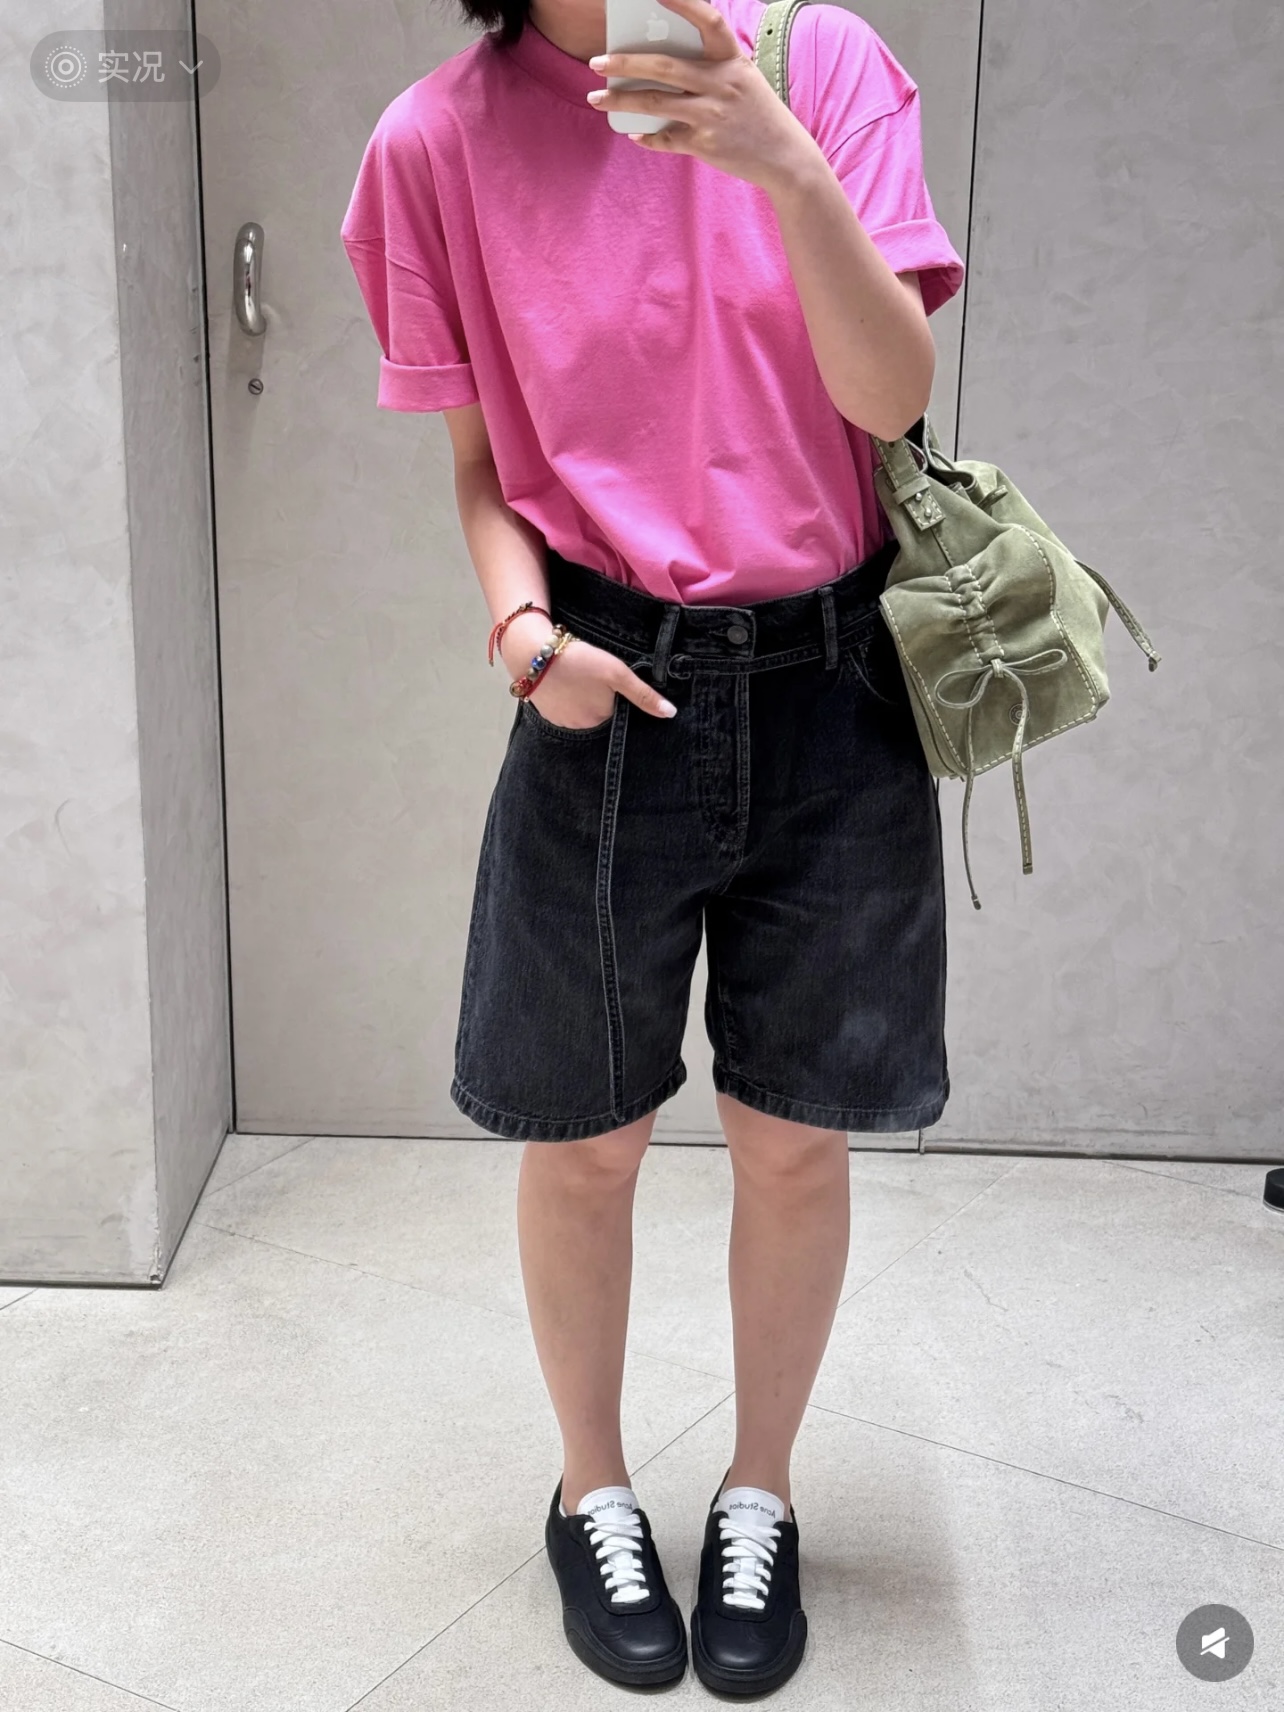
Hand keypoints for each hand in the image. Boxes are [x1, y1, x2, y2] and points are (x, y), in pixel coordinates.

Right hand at [501, 613, 676, 726]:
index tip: (611, 683)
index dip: (618, 698)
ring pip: (581, 713)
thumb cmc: (579, 660)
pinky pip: (564, 711)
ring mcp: (561, 723)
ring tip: (579, 679)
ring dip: (583, 701)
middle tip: (593, 677)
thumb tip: (671, 714)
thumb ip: (644, 695)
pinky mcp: (546, 714)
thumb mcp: (617, 673)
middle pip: (600, 715)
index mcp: (602, 719)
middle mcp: (582, 728)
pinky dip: (567, 700)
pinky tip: (566, 684)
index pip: (619, 714)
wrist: (533, 652)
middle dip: (600, 700)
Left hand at [584, 0, 821, 193]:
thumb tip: (659, 63)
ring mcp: (712, 115)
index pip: (708, 21)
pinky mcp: (705, 144)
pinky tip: (633, 134)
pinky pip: (666, 138)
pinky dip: (647, 136)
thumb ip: (709, 68)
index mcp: (732, 60)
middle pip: (664, 66)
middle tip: (597, 61)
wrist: (786, 158)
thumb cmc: (759, 114)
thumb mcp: (743, 80)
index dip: (683, 3)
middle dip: (626, 62)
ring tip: (597, 98)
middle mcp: (722, 84)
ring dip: (621, 100)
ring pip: (655, 103)